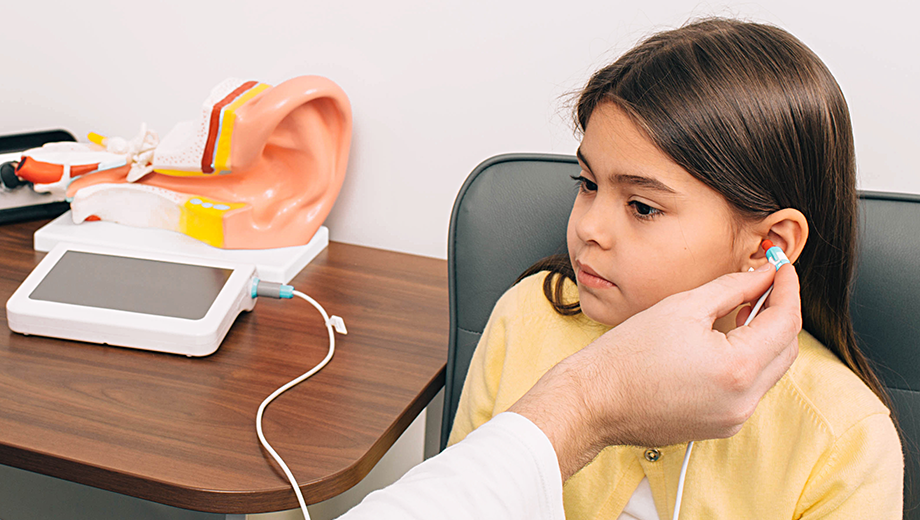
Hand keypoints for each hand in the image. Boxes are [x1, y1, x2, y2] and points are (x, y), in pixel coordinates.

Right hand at [509, 263, 800, 480]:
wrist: (594, 400)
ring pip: (770, 371)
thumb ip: (732, 288)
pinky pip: (748, 389)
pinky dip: (747, 362)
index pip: (786, 321)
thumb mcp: (683, 307)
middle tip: (765, 284)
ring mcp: (733, 418)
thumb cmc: (627, 355)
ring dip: (765, 338)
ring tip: (744, 310)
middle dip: (781, 313)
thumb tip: (762, 275)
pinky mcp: (719, 426)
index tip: (782, 267)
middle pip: (786, 349)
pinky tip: (725, 341)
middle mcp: (743, 400)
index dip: (787, 288)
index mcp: (737, 369)